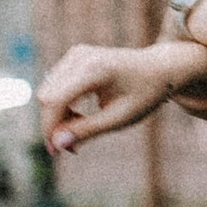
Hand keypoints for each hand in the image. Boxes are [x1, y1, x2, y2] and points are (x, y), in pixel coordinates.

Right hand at [39, 36, 206, 153]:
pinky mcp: (75, 57)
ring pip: (48, 92)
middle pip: (46, 96)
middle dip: (53, 125)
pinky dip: (62, 105)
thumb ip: (87, 130)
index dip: (50, 128)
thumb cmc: (144, 94)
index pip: (54, 100)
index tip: (58, 152)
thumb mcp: (120, 118)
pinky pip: (55, 86)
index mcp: (94, 70)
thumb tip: (57, 144)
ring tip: (82, 130)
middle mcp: (81, 57)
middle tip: (72, 147)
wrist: (160, 68)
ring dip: (57, 116)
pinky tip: (80, 116)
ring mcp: (76, 54)